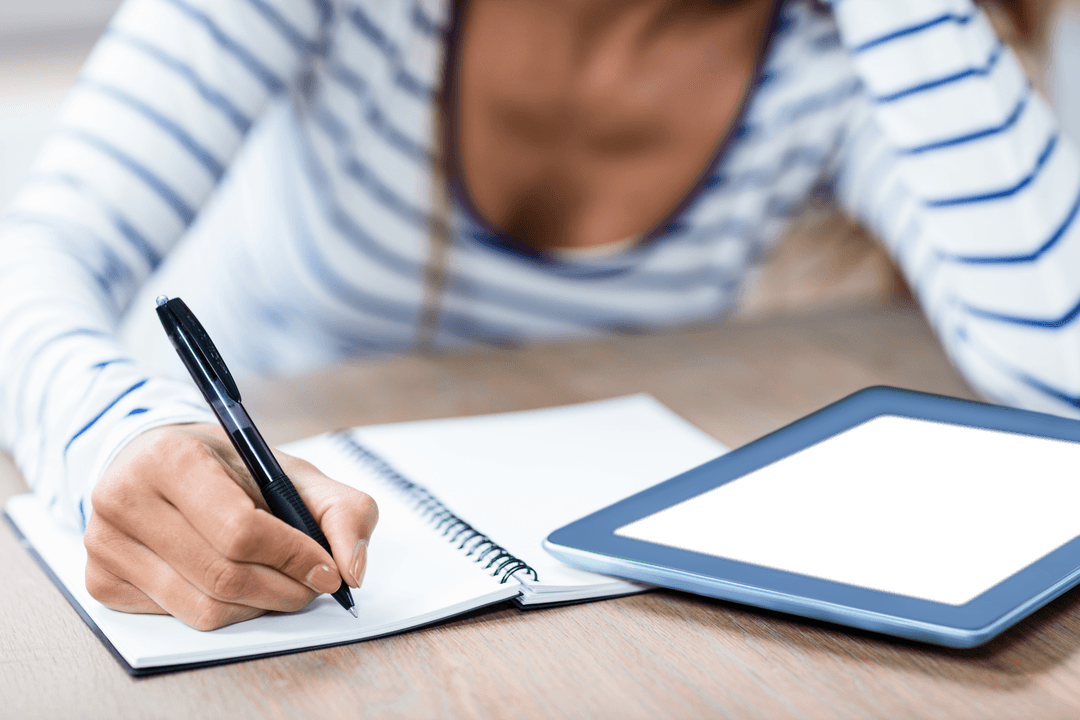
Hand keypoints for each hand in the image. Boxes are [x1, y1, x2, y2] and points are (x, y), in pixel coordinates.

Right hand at [84, 423, 377, 629]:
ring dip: (258, 606)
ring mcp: (104, 544)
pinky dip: (223, 611)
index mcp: (170, 457)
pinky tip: (235, 585)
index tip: (327, 570)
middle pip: (223, 576)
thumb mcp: (290, 470)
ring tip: (281, 585)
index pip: (239, 530)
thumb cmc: (230, 467)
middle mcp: (124, 499)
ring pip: (202, 609)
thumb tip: (352, 570)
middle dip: (284, 589)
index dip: (293, 557)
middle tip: (313, 585)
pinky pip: (178, 618)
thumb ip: (341, 508)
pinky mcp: (100, 582)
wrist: (158, 461)